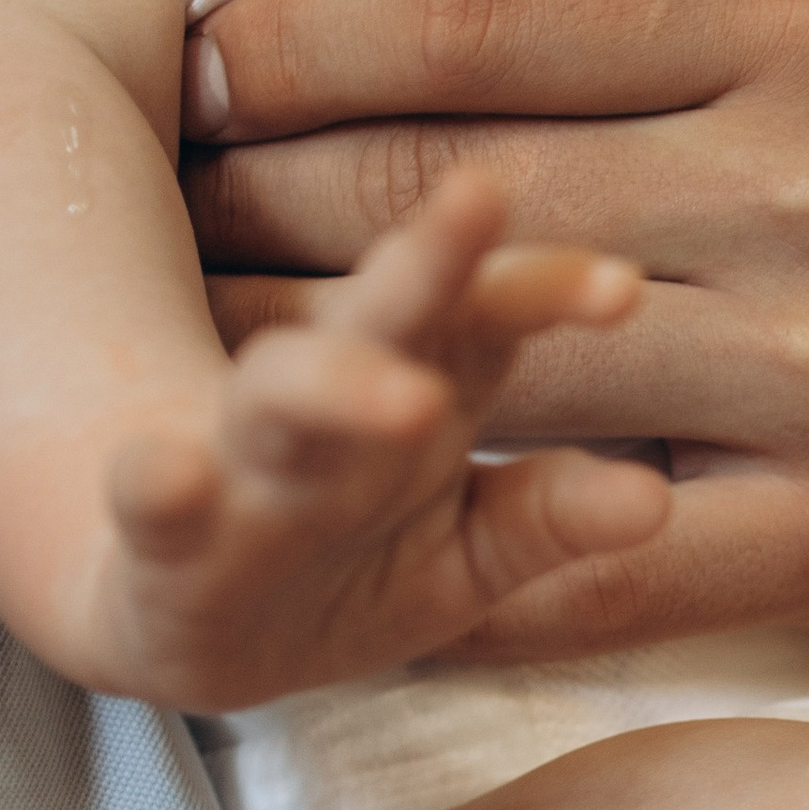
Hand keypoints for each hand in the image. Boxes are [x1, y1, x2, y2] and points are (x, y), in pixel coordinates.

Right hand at [95, 171, 658, 710]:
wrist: (189, 613)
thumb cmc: (354, 553)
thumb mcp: (469, 545)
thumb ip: (550, 515)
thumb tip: (657, 501)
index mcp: (423, 378)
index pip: (491, 312)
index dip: (548, 290)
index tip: (623, 287)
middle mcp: (334, 394)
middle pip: (389, 312)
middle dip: (435, 258)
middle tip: (481, 196)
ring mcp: (245, 457)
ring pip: (281, 395)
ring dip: (333, 383)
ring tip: (407, 397)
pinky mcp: (161, 538)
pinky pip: (151, 503)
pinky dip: (155, 487)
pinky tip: (164, 473)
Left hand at [178, 0, 808, 661]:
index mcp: (801, 21)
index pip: (480, 10)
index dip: (296, 43)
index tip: (191, 72)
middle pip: (458, 187)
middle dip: (267, 204)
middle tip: (158, 215)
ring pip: (506, 365)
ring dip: (323, 373)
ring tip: (206, 363)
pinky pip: (604, 551)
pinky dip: (467, 550)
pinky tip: (361, 528)